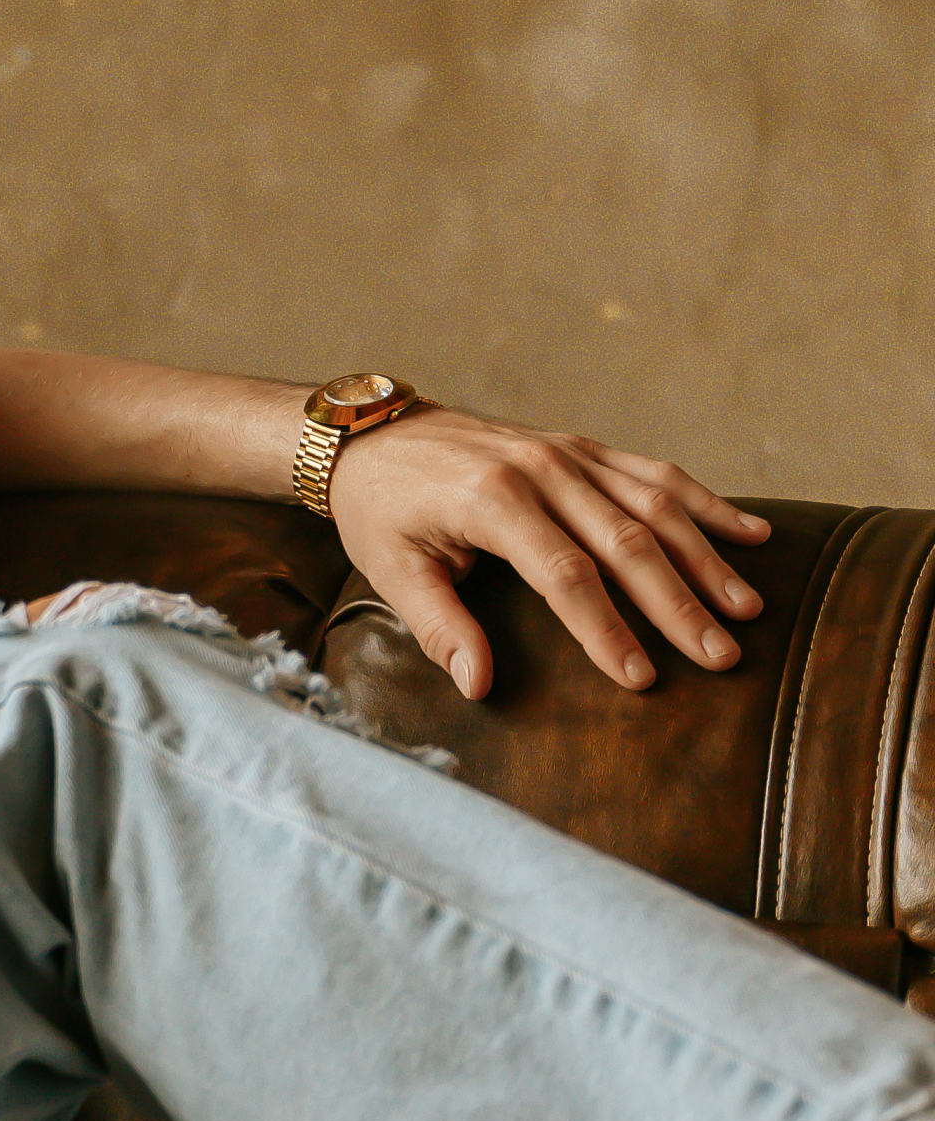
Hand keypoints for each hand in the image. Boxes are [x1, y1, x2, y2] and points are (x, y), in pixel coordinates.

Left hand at [326, 408, 771, 701]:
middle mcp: (540, 469)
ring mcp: (566, 452)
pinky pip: (654, 473)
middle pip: (626, 542)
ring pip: (654, 506)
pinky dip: (706, 503)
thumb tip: (479, 686)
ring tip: (746, 608)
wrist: (370, 434)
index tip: (642, 677)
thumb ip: (439, 627)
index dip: (606, 628)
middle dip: (678, 604)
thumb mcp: (392, 570)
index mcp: (491, 501)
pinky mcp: (581, 447)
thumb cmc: (381, 510)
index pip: (565, 575)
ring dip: (706, 558)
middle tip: (721, 655)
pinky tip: (751, 534)